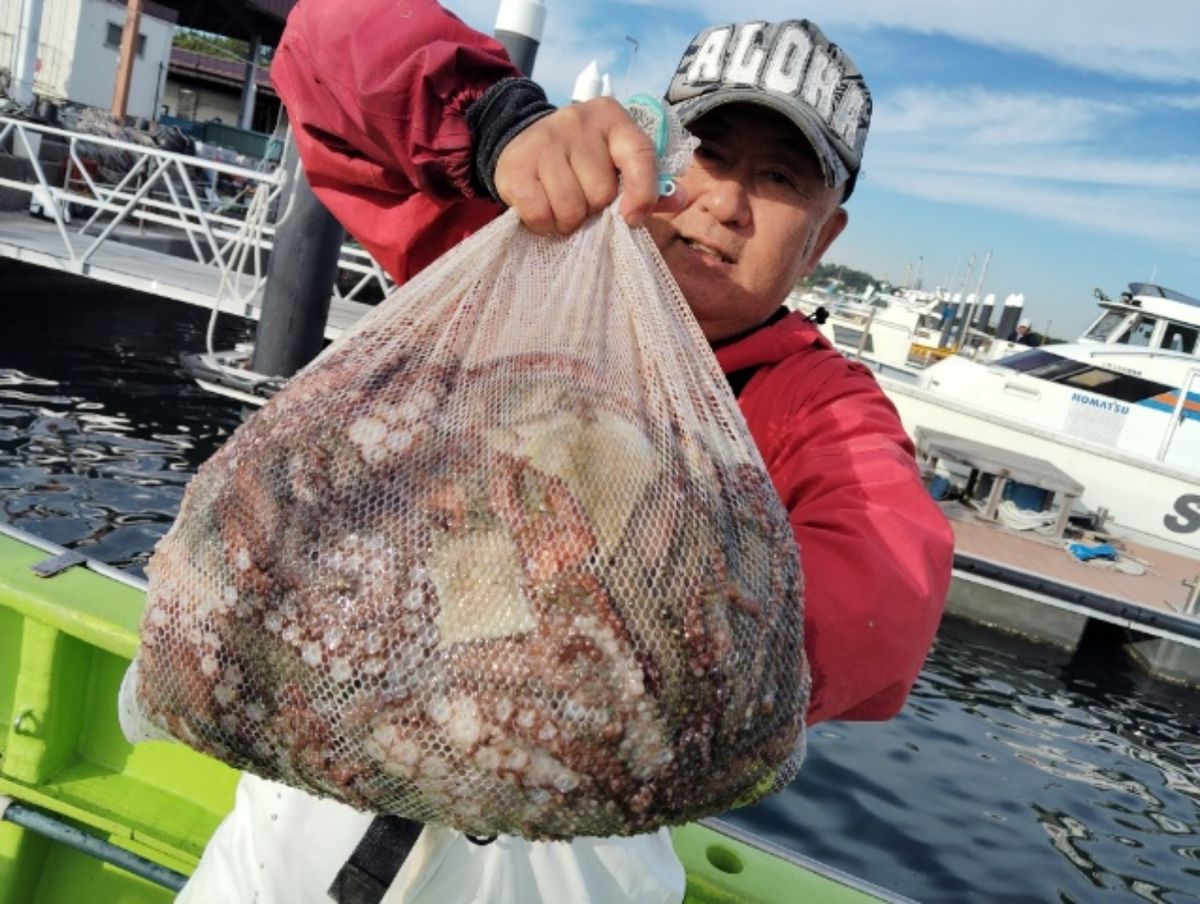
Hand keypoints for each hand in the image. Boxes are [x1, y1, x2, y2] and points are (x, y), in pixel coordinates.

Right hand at [494, 97, 685, 235]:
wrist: (520, 142)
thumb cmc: (580, 161)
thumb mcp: (616, 162)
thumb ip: (649, 182)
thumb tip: (679, 198)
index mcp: (612, 118)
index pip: (639, 154)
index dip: (643, 191)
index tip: (633, 218)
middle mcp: (578, 121)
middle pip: (601, 192)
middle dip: (595, 210)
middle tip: (583, 202)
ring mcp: (545, 140)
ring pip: (571, 208)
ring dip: (569, 223)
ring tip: (563, 209)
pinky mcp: (516, 164)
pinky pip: (540, 214)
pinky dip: (544, 225)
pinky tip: (543, 211)